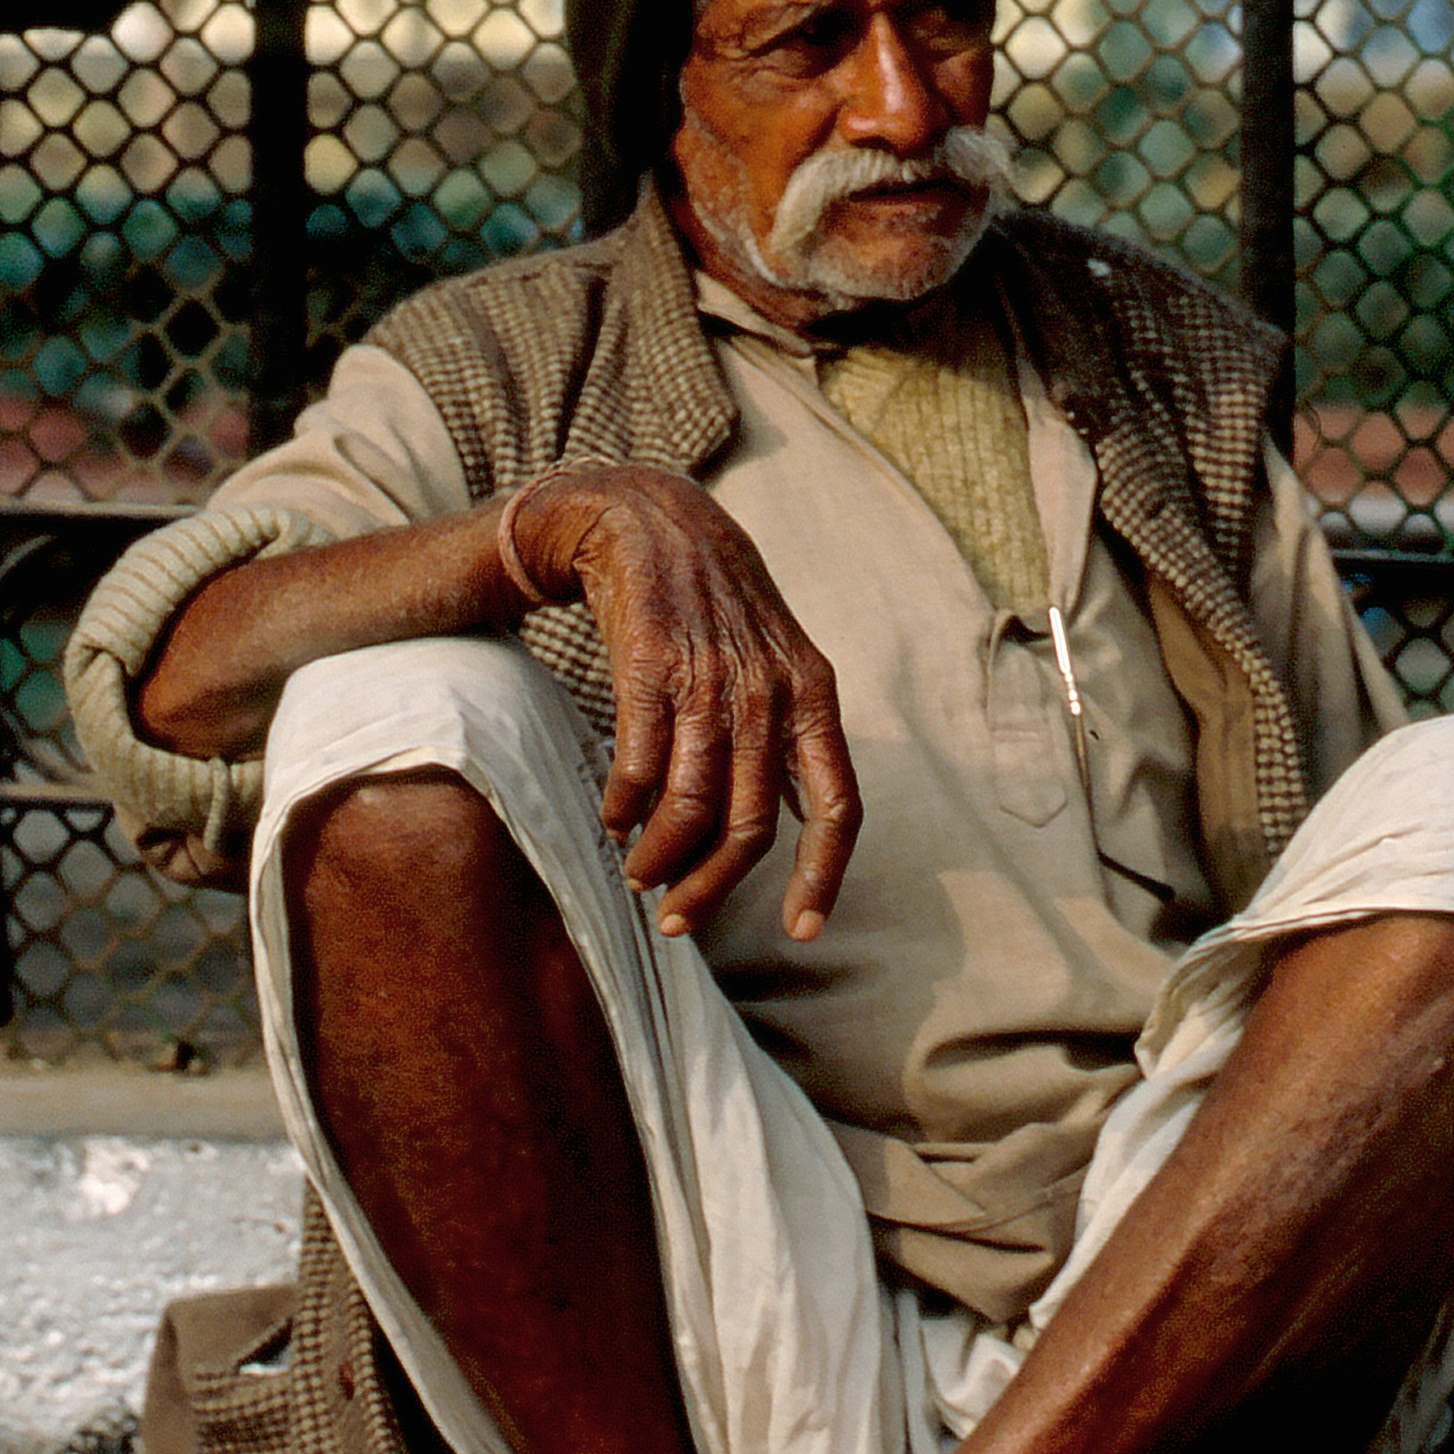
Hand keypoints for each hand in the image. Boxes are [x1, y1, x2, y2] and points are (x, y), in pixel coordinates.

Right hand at [500, 464, 860, 943]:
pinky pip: (638, 766)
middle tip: (678, 919)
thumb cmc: (718, 609)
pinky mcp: (649, 668)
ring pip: (690, 806)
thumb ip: (784, 739)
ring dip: (659, 858)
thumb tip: (779, 829)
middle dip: (711, 888)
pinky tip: (614, 821)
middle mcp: (769, 693)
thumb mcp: (777, 664)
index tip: (803, 930)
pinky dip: (624, 809)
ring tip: (640, 875)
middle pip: (749, 826)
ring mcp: (708, 680)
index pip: (838, 805)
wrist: (652, 523)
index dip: (823, 875)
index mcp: (814, 697)